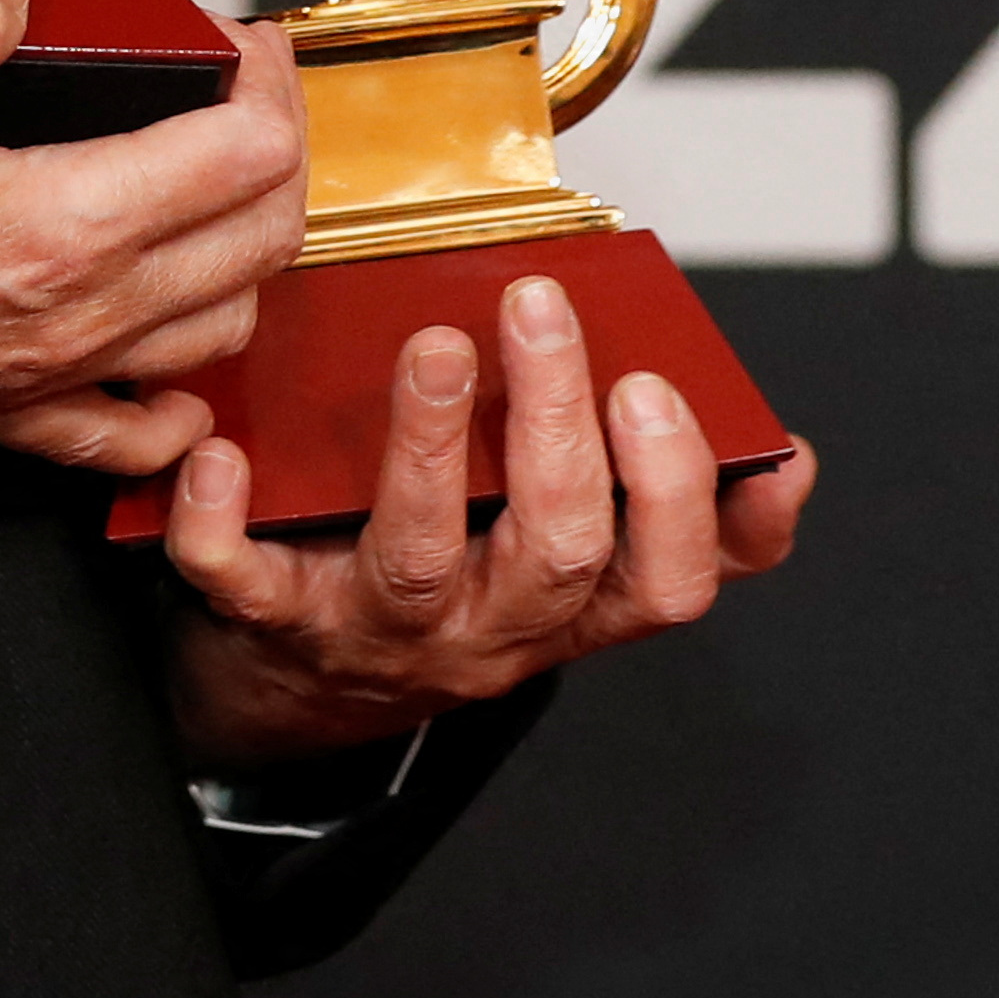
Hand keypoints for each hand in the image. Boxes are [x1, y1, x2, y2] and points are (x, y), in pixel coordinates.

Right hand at [0, 0, 306, 477]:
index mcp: (51, 227)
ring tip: (219, 182)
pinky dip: (179, 395)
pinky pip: (131, 429)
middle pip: (259, 240)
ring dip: (247, 249)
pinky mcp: (1, 415)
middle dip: (278, 147)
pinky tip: (170, 362)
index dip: (266, 79)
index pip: (241, 155)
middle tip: (245, 84)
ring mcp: (44, 375)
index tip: (245, 36)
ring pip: (221, 326)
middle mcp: (72, 315)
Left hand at [160, 272, 814, 767]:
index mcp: (572, 602)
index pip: (668, 581)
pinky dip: (225, 522)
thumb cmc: (448, 572)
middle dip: (558, 426)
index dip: (684, 500)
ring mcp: (384, 632)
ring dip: (431, 446)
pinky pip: (246, 585)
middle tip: (542, 311)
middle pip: (555, 552)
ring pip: (423, 557)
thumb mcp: (566, 549)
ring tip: (433, 347)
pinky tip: (219, 454)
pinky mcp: (276, 625)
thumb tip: (779, 450)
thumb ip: (658, 496)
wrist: (302, 686)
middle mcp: (493, 628)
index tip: (660, 389)